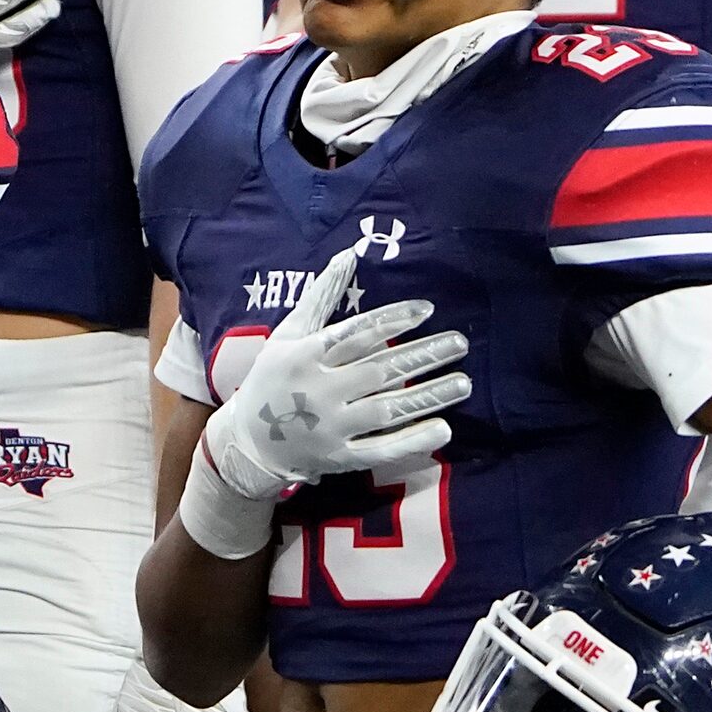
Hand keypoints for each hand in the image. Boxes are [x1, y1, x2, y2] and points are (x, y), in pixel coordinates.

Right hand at [201, 248, 469, 500]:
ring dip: (428, 396)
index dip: (394, 320)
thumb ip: (321, 295)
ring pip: (387, 410)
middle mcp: (320, 390)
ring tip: (464, 382)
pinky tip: (444, 428)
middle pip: (380, 370)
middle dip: (423, 356)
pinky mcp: (339, 458)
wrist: (248, 442)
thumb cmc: (274, 377)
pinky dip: (411, 441)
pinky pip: (380, 451)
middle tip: (460, 343)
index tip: (427, 309)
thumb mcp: (290, 333)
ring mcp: (331, 428)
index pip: (357, 333)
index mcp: (306, 355)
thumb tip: (349, 253)